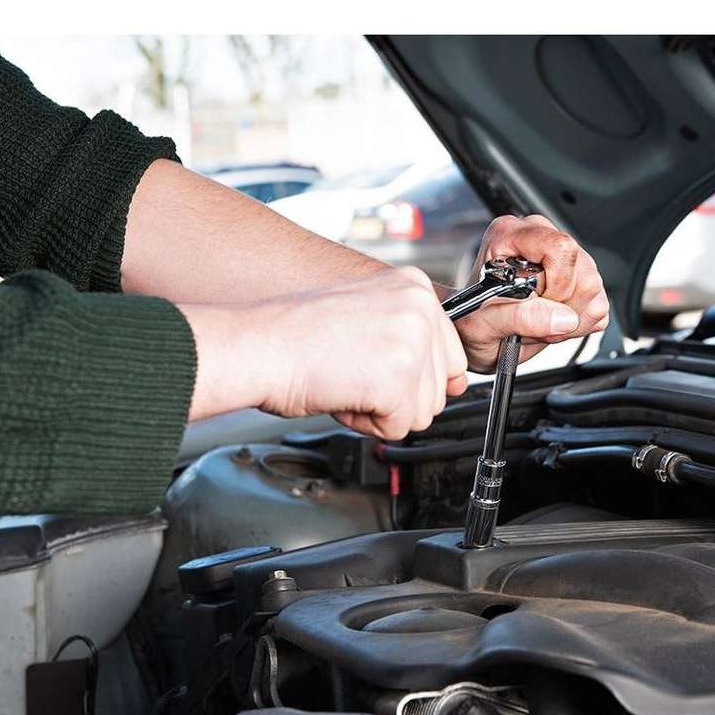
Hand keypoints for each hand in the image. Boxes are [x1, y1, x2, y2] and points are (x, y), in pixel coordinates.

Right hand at [181, 267, 467, 438]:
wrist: (256, 346)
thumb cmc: (295, 335)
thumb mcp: (369, 319)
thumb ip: (415, 342)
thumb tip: (458, 382)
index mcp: (414, 286)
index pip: (451, 354)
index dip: (410, 375)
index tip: (374, 364)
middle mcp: (420, 308)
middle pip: (440, 387)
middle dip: (397, 394)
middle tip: (352, 371)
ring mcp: (412, 342)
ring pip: (424, 411)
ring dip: (383, 409)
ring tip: (347, 380)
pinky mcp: (397, 379)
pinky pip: (399, 427)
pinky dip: (367, 424)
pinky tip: (342, 394)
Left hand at [453, 215, 609, 372]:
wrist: (474, 336)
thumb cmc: (471, 322)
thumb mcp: (483, 325)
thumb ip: (521, 317)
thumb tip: (563, 318)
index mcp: (511, 235)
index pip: (561, 248)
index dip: (557, 284)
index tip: (536, 304)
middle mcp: (539, 238)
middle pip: (584, 270)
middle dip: (561, 306)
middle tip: (532, 320)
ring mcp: (562, 258)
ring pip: (594, 288)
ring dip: (568, 318)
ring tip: (537, 322)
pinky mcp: (578, 280)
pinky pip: (599, 305)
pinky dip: (577, 324)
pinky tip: (550, 322)